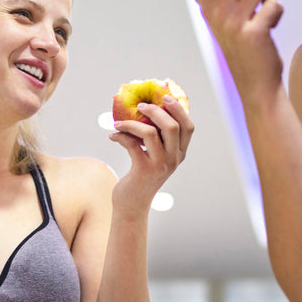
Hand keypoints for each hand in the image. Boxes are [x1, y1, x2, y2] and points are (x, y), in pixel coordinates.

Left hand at [108, 93, 193, 209]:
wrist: (132, 204)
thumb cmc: (141, 176)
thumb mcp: (155, 157)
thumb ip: (156, 139)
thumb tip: (143, 110)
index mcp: (180, 153)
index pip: (188, 127)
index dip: (179, 109)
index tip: (165, 97)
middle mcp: (174, 159)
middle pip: (172, 126)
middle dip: (155, 110)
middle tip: (140, 105)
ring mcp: (160, 165)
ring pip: (151, 133)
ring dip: (132, 123)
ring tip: (119, 122)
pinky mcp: (143, 170)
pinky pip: (131, 144)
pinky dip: (120, 135)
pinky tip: (112, 135)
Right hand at [191, 0, 284, 102]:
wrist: (256, 84)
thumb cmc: (245, 48)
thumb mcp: (228, 20)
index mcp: (208, 9)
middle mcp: (218, 15)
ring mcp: (235, 24)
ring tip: (267, 5)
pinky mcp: (255, 32)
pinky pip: (274, 4)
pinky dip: (278, 10)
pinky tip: (272, 22)